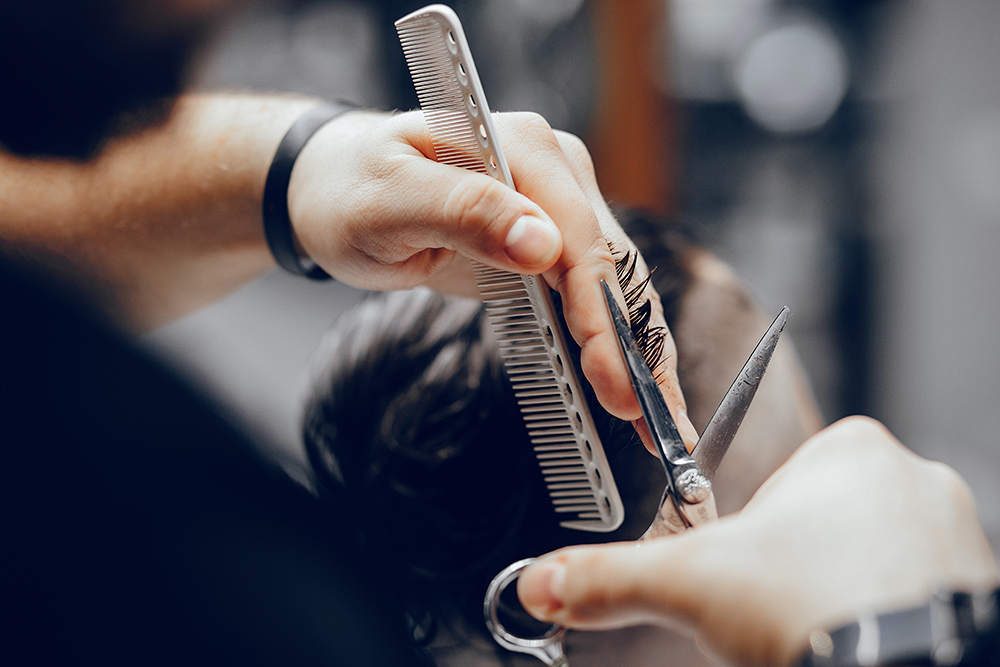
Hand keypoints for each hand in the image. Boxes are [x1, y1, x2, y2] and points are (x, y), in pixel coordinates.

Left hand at [288, 108, 695, 438]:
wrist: (336, 190)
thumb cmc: (351, 190)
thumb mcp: (389, 201)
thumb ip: (464, 211)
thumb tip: (541, 245)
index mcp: (522, 147)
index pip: (580, 236)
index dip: (599, 311)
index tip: (611, 375)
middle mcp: (553, 172)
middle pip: (612, 266)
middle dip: (635, 347)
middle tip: (652, 421)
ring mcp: (556, 208)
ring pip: (615, 287)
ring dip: (640, 355)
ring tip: (662, 422)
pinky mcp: (547, 243)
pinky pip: (590, 296)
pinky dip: (612, 345)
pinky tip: (629, 386)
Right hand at [517, 416, 998, 665]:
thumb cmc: (816, 611)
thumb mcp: (690, 588)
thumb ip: (610, 578)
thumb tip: (544, 582)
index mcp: (846, 450)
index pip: (781, 484)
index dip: (756, 538)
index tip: (753, 576)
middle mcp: (913, 478)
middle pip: (829, 523)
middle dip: (800, 567)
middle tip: (786, 609)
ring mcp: (957, 532)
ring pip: (876, 558)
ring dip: (847, 591)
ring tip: (828, 629)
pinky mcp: (980, 583)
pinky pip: (921, 591)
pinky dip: (891, 614)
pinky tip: (867, 640)